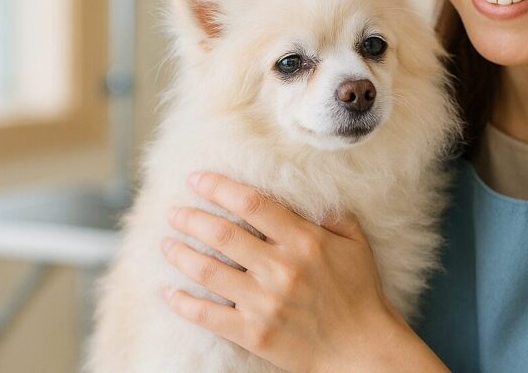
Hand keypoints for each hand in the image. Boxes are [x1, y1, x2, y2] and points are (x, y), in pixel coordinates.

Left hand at [159, 170, 402, 372]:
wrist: (361, 350)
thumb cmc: (360, 294)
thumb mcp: (356, 245)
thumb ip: (334, 216)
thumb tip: (312, 195)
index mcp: (304, 241)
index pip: (253, 204)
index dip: (220, 187)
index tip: (197, 178)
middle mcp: (281, 268)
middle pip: (223, 234)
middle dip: (192, 218)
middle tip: (173, 211)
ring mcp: (264, 302)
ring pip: (208, 271)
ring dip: (181, 253)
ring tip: (166, 243)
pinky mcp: (253, 332)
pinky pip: (207, 315)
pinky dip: (183, 302)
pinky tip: (168, 292)